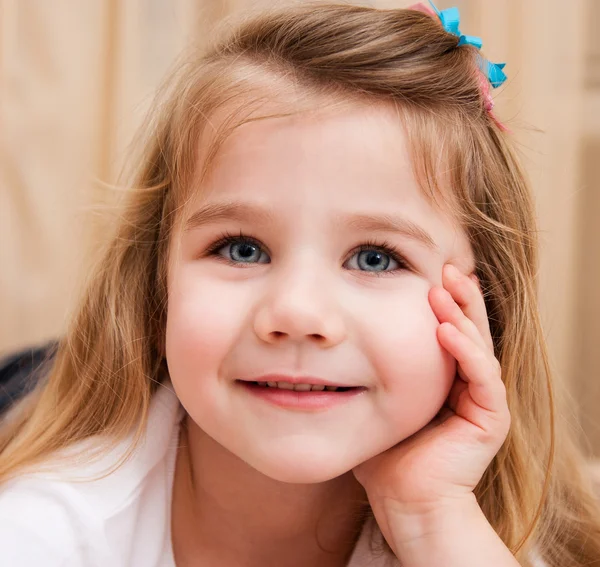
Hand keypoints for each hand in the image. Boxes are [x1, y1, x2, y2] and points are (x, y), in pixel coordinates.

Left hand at [352, 262, 510, 525]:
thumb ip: (364, 374)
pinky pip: (482, 376)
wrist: (405, 501)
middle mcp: (469, 383)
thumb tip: (328, 343)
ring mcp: (483, 399)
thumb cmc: (386, 454)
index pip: (449, 328)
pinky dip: (464, 350)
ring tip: (442, 286)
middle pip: (469, 328)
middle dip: (457, 295)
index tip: (424, 270)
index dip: (442, 300)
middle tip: (442, 265)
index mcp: (446, 378)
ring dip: (460, 314)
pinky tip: (444, 329)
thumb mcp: (374, 401)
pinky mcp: (491, 418)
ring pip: (477, 345)